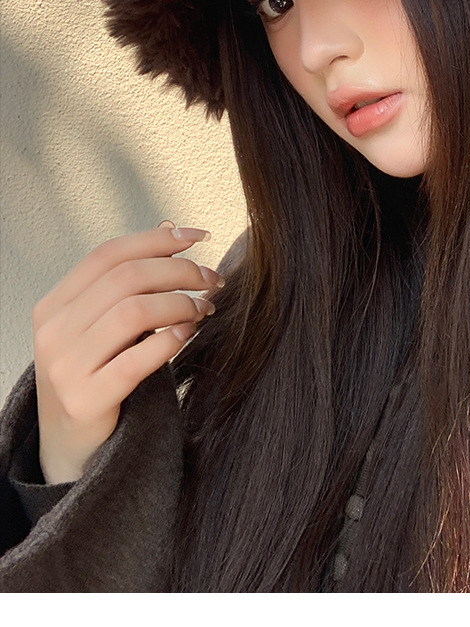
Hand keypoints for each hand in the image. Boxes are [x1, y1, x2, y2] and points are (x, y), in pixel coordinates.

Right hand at [33, 223, 221, 484]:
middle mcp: (53, 332)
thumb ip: (127, 282)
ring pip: (133, 312)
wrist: (68, 446)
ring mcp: (65, 368)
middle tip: (211, 279)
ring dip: (180, 304)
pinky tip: (188, 333)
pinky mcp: (85, 400)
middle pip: (125, 278)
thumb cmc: (94, 374)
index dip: (156, 240)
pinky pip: (136, 360)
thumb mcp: (99, 324)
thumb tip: (170, 228)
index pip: (107, 254)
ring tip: (204, 309)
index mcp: (54, 305)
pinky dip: (170, 340)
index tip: (197, 236)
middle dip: (179, 271)